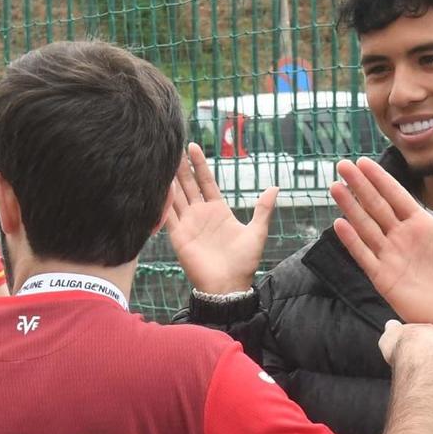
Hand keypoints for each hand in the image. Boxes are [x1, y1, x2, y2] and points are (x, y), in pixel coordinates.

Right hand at [162, 142, 276, 295]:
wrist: (228, 286)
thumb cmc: (244, 263)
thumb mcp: (257, 232)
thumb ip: (263, 210)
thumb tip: (275, 187)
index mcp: (218, 211)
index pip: (206, 182)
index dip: (200, 165)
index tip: (193, 147)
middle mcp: (201, 214)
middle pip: (189, 185)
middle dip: (181, 167)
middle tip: (173, 147)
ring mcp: (188, 224)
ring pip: (176, 197)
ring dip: (169, 180)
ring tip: (161, 161)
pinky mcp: (178, 236)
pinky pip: (167, 215)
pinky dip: (162, 202)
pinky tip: (156, 186)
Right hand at [330, 158, 432, 340]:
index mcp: (422, 226)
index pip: (397, 196)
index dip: (380, 180)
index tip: (364, 162)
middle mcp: (402, 237)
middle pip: (376, 206)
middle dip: (360, 186)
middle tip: (343, 165)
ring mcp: (390, 256)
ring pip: (366, 226)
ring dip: (351, 208)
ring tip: (336, 187)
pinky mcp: (383, 277)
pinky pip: (364, 255)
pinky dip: (352, 241)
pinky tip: (340, 224)